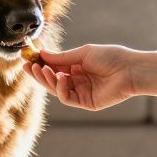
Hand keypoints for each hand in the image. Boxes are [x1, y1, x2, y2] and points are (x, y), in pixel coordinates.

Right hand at [23, 45, 137, 110]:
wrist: (129, 69)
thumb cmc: (110, 57)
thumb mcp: (83, 53)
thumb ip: (62, 57)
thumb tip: (42, 54)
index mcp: (77, 67)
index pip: (54, 67)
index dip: (40, 64)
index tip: (27, 58)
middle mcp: (78, 80)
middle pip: (52, 80)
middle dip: (39, 73)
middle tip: (28, 66)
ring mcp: (81, 92)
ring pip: (57, 90)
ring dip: (47, 80)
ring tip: (42, 69)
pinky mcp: (86, 102)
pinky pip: (67, 98)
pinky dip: (60, 88)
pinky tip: (61, 78)